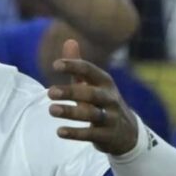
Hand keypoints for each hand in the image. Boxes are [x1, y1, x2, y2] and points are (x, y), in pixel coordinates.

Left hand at [47, 39, 138, 155]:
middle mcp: (109, 98)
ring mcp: (110, 117)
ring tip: (51, 110)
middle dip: (71, 92)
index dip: (74, 66)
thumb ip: (78, 67)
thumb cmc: (102, 103)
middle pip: (91, 93)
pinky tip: (60, 131)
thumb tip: (69, 40)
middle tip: (49, 92)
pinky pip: (91, 134)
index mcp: (104, 83)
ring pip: (92, 114)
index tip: (55, 65)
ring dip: (71, 112)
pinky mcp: (107, 135)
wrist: (127, 132)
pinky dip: (76, 133)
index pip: (90, 71)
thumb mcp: (93, 84)